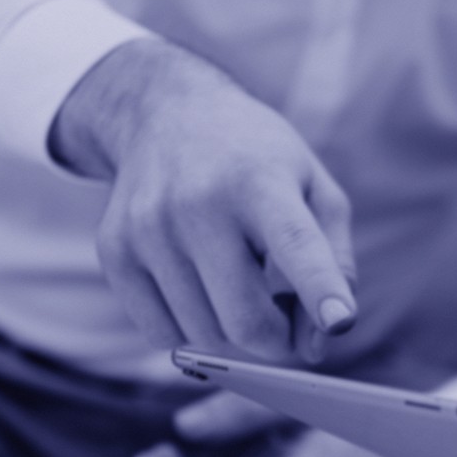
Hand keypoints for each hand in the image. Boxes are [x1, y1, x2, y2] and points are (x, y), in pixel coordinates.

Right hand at [53, 39, 357, 364]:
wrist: (164, 114)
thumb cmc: (257, 163)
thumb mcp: (315, 189)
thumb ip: (334, 263)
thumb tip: (318, 343)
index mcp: (261, 181)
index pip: (294, 243)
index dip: (319, 288)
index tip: (340, 320)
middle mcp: (199, 203)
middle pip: (246, 320)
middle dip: (277, 341)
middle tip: (284, 317)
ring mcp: (149, 228)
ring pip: (205, 335)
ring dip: (232, 331)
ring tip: (236, 283)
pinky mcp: (116, 251)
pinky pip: (161, 334)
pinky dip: (189, 328)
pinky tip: (197, 285)